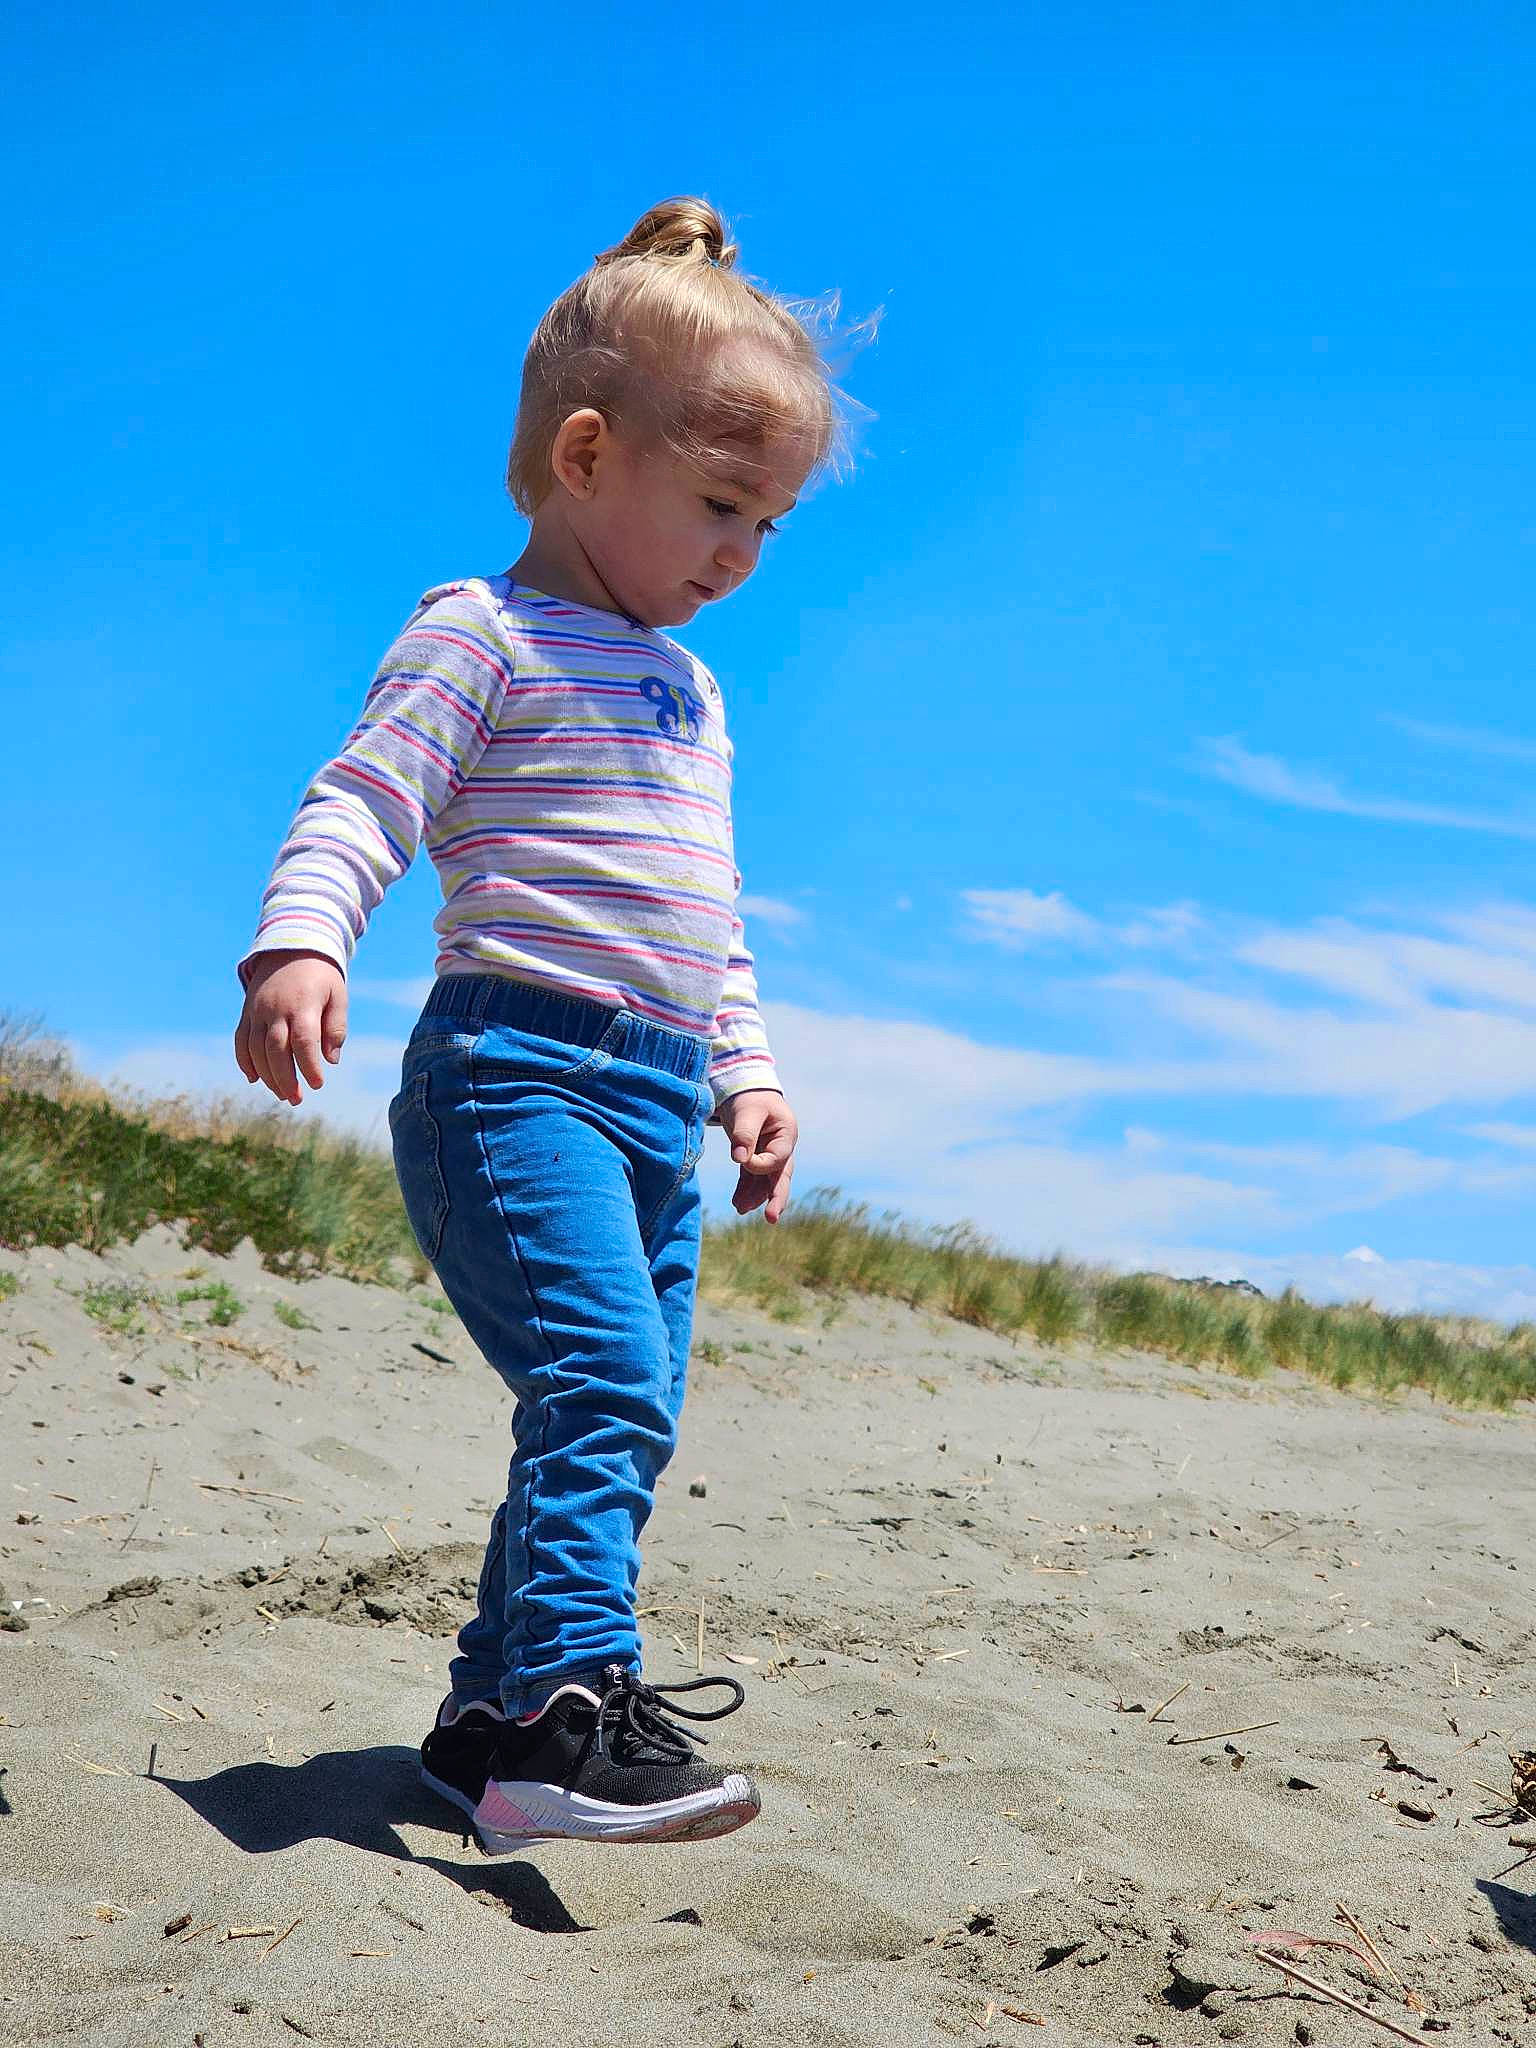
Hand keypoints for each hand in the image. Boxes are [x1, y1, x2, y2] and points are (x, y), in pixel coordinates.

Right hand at [234, 950, 347, 1105]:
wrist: (290, 948)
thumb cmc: (321, 977)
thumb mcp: (338, 996)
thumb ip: (336, 1027)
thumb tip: (331, 1060)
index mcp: (303, 1004)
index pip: (304, 1040)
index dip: (309, 1065)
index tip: (317, 1084)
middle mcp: (276, 1008)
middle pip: (275, 1049)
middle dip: (285, 1078)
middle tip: (296, 1099)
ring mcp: (257, 1010)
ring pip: (255, 1048)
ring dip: (267, 1075)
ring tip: (282, 1094)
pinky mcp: (247, 1012)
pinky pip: (241, 1039)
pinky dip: (244, 1061)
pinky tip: (254, 1079)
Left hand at [719, 1089, 797, 1223]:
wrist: (745, 1090)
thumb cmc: (749, 1098)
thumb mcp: (747, 1111)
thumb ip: (745, 1134)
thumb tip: (740, 1159)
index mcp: (786, 1134)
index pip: (777, 1158)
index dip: (760, 1164)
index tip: (741, 1158)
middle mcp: (782, 1147)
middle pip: (781, 1177)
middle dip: (776, 1198)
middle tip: (771, 1218)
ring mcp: (770, 1154)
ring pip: (765, 1181)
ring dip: (755, 1197)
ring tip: (740, 1209)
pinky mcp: (755, 1157)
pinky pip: (752, 1178)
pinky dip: (745, 1190)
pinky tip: (737, 1203)